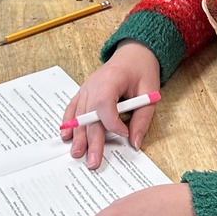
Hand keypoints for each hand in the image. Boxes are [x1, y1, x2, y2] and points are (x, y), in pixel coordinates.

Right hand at [61, 42, 160, 169]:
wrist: (133, 54)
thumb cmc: (141, 71)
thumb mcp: (150, 93)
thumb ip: (142, 119)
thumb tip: (134, 143)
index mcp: (111, 79)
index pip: (104, 103)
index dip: (113, 122)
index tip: (124, 133)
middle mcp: (94, 83)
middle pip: (90, 114)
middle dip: (91, 139)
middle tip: (93, 161)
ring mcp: (87, 87)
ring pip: (80, 114)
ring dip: (79, 135)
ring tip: (78, 154)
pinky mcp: (84, 91)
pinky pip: (74, 107)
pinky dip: (70, 121)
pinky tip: (66, 135)